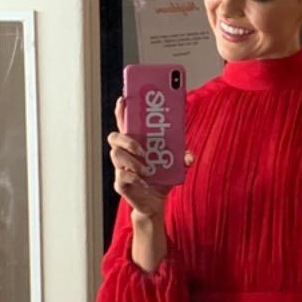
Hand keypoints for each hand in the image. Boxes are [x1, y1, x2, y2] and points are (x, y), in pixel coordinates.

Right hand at [108, 96, 192, 220]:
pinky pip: (121, 175)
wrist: (155, 202)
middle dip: (127, 140)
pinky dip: (134, 177)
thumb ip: (182, 157)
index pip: (125, 123)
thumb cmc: (161, 178)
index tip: (123, 99)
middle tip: (143, 149)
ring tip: (147, 169)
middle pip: (114, 136)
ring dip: (133, 161)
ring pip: (116, 155)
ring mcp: (120, 167)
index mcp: (136, 143)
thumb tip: (188, 156)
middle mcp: (125, 153)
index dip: (122, 110)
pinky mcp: (120, 183)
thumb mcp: (175, 165)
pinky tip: (145, 181)